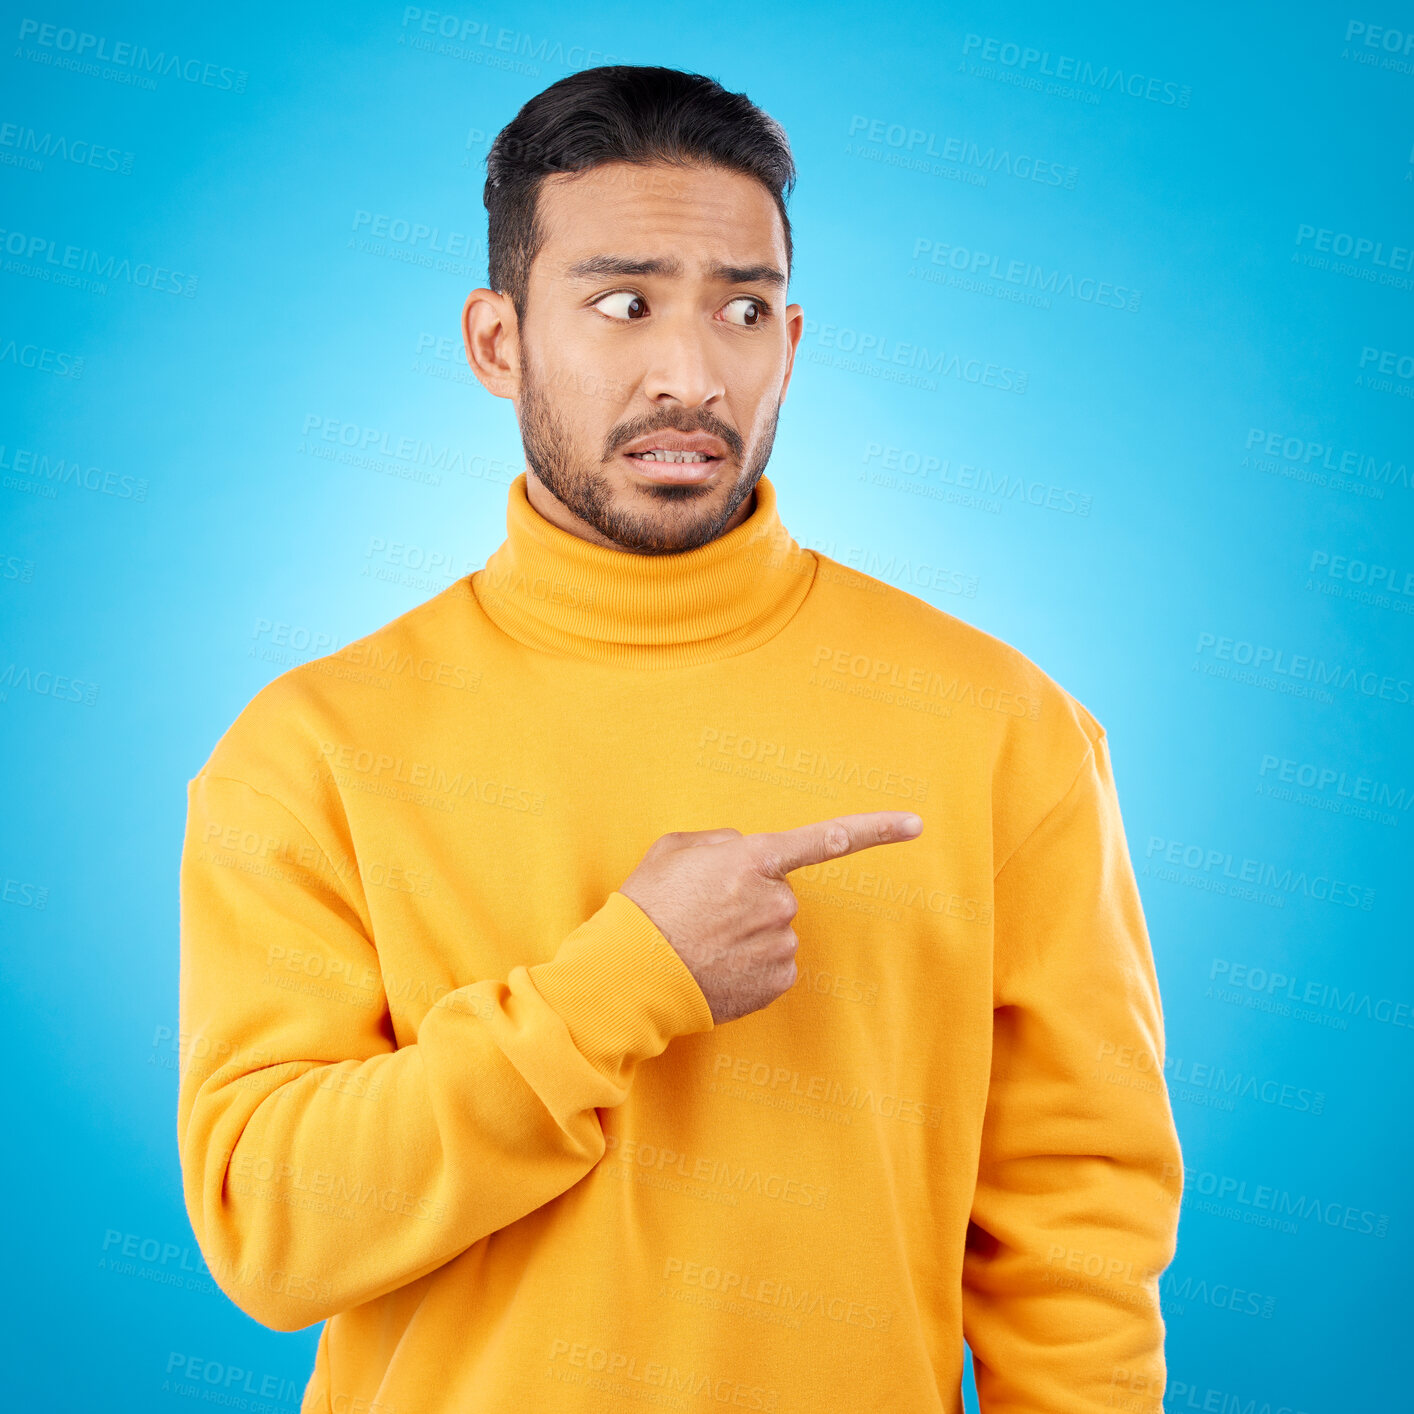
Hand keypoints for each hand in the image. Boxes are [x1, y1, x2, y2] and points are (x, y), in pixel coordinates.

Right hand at [619, 812, 923, 1023]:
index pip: (827, 839)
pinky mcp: (777, 982)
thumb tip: (744, 855)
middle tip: (704, 912)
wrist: (631, 974)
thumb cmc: (647, 905)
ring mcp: (780, 944)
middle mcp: (777, 901)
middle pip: (780, 893)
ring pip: (776, 930)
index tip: (916, 825)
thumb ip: (721, 842)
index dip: (876, 829)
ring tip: (702, 942)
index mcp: (755, 860)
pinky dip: (751, 965)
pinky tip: (716, 966)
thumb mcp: (674, 849)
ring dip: (748, 934)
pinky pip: (775, 964)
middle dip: (751, 899)